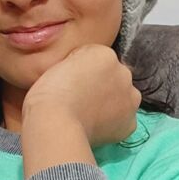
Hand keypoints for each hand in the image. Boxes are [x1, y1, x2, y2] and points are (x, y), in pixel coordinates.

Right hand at [22, 44, 141, 148]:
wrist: (55, 121)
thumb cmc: (48, 93)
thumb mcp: (59, 63)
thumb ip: (78, 64)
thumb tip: (83, 76)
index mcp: (104, 53)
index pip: (95, 59)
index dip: (81, 71)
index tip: (70, 82)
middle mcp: (123, 72)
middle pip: (113, 76)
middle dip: (101, 85)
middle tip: (80, 98)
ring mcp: (130, 98)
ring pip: (122, 97)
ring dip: (111, 103)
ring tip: (87, 113)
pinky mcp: (130, 122)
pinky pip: (123, 120)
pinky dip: (112, 124)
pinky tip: (94, 126)